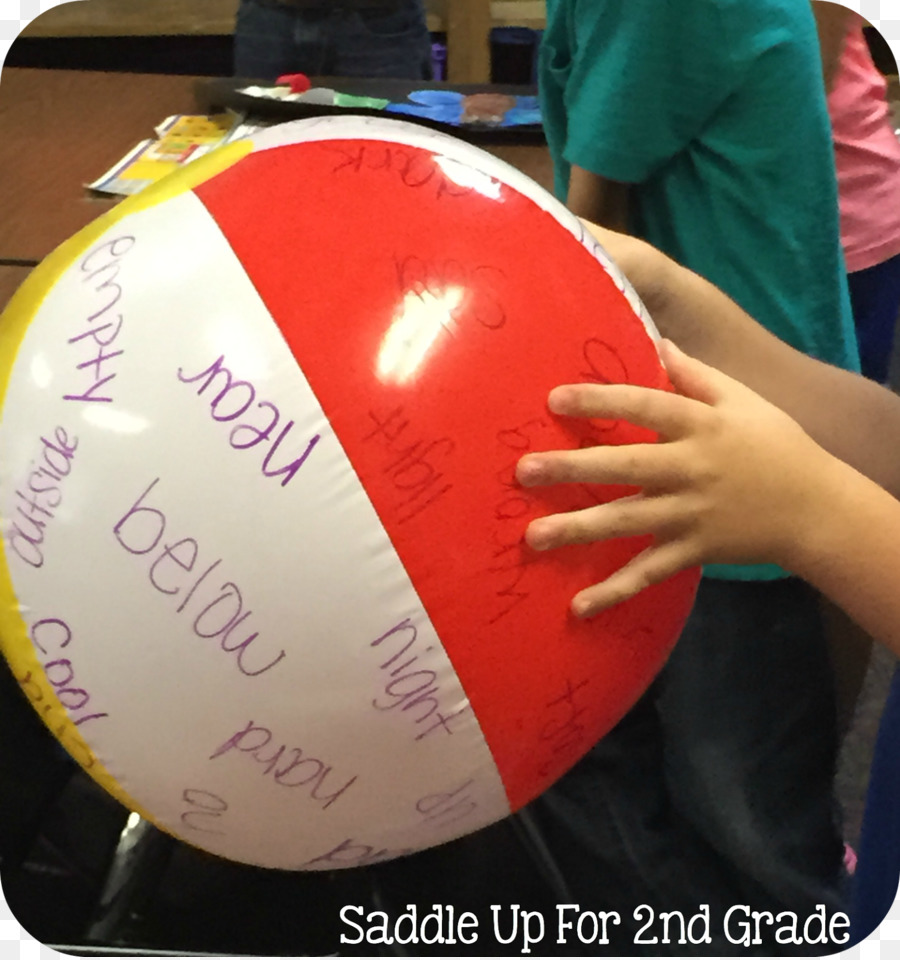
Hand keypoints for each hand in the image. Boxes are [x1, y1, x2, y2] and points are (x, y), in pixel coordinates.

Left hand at [516, 340, 842, 616]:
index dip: (600, 401)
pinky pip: (648, 573)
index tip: (553, 400)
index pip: (644, 407)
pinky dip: (615, 592)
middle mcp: (690, 469)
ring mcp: (690, 515)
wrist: (815, 508)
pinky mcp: (692, 550)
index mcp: (701, 426)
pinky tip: (578, 607)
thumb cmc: (774, 444)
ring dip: (579, 530)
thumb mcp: (742, 400)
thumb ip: (696, 375)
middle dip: (573, 468)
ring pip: (627, 522)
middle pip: (625, 467)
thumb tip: (657, 342)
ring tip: (533, 536)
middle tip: (524, 471)